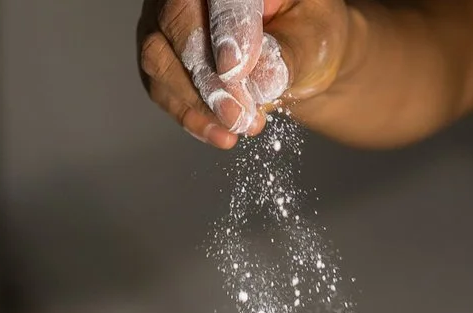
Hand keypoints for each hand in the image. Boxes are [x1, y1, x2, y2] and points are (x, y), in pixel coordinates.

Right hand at [137, 0, 351, 148]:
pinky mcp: (162, 54)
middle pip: (177, 23)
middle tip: (237, 114)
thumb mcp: (313, 37)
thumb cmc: (308, 34)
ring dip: (196, 102)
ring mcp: (169, 19)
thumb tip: (258, 80)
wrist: (301, 54)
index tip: (235, 69)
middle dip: (207, 78)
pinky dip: (190, 115)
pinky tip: (220, 134)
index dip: (227, 29)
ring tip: (236, 126)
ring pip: (159, 58)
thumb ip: (286, 52)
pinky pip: (161, 87)